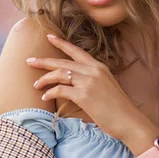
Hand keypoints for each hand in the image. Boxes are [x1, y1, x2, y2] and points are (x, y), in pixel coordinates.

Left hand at [26, 33, 142, 139]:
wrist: (129, 121)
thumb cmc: (118, 109)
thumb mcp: (106, 87)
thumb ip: (92, 80)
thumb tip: (76, 83)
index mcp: (99, 67)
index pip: (77, 51)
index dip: (61, 43)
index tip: (49, 37)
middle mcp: (93, 71)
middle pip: (63, 62)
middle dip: (44, 61)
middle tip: (29, 61)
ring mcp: (89, 82)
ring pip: (59, 74)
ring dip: (45, 79)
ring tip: (36, 84)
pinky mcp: (84, 95)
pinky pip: (61, 90)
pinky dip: (51, 92)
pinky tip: (45, 96)